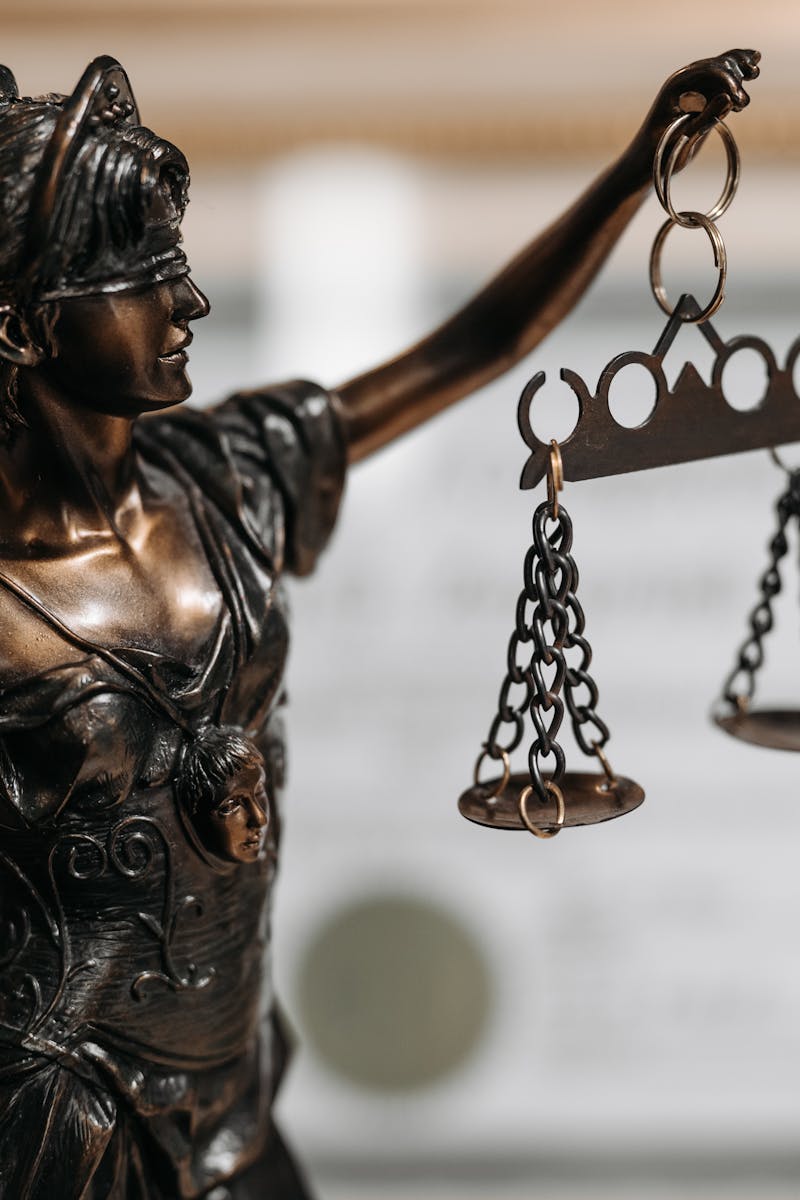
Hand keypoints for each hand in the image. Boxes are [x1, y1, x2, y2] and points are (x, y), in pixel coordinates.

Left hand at [628, 49, 759, 179]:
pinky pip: (722, 81)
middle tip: (743, 103)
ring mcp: (693, 86)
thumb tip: (729, 98)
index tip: (739, 102)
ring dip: (739, 72)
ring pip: (722, 69)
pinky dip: (736, 79)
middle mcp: (684, 80)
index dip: (728, 81)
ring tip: (752, 79)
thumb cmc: (660, 152)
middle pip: (718, 66)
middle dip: (736, 77)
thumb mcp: (684, 138)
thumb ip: (706, 117)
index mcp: (676, 85)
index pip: (708, 70)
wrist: (645, 161)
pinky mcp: (700, 96)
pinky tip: (751, 73)